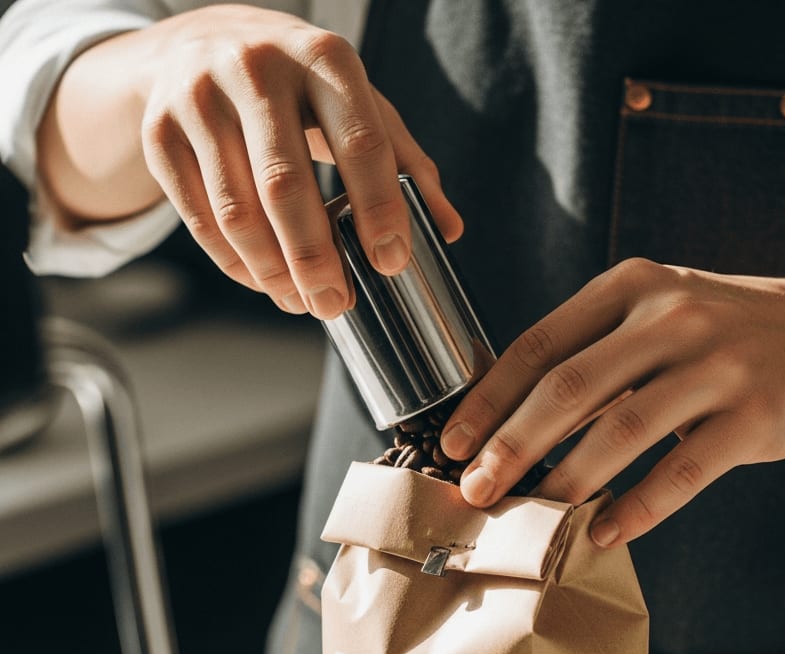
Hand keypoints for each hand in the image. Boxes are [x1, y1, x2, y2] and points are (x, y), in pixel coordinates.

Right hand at [39, 4, 461, 318]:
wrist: (204, 42)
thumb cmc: (302, 87)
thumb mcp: (362, 105)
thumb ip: (408, 165)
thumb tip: (449, 230)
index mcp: (324, 57)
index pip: (361, 144)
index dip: (378, 211)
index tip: (391, 264)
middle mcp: (256, 67)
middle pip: (286, 186)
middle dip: (315, 259)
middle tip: (336, 304)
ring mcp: (199, 97)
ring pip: (237, 211)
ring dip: (273, 271)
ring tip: (302, 302)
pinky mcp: (161, 131)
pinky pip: (199, 218)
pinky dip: (235, 263)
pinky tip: (264, 281)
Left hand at [439, 259, 784, 546]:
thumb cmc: (720, 334)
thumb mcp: (656, 316)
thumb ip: (593, 356)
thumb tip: (509, 423)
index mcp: (632, 287)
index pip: (541, 343)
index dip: (490, 398)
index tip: (453, 443)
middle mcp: (674, 316)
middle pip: (572, 388)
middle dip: (513, 444)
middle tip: (476, 489)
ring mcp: (720, 363)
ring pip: (625, 431)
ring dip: (569, 480)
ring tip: (532, 516)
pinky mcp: (757, 415)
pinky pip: (685, 469)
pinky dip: (640, 506)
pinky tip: (604, 532)